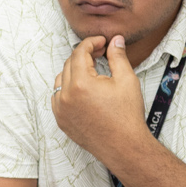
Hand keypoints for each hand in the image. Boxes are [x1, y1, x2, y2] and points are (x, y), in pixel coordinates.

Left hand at [50, 35, 148, 156]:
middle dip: (84, 55)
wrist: (124, 146)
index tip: (102, 41)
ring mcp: (60, 109)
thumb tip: (115, 40)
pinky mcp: (61, 120)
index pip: (79, 53)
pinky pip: (58, 97)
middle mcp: (65, 95)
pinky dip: (67, 89)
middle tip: (101, 53)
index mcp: (80, 83)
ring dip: (73, 71)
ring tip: (92, 70)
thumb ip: (118, 57)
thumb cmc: (127, 115)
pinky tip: (83, 89)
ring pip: (61, 80)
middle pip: (69, 64)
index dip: (91, 43)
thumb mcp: (126, 80)